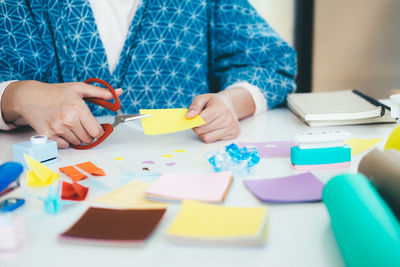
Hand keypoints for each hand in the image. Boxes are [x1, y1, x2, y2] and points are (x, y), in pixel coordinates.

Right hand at [2, 81, 121, 147]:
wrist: (29, 97)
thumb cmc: (56, 92)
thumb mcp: (79, 88)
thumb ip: (100, 92)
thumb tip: (117, 94)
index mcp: (78, 108)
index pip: (97, 132)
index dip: (99, 132)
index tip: (97, 129)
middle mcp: (68, 119)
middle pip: (88, 139)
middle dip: (88, 133)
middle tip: (80, 123)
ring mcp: (57, 128)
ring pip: (77, 142)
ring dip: (76, 136)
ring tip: (69, 124)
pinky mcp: (48, 135)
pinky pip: (64, 145)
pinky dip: (65, 140)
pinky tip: (61, 129)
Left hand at [186, 87, 255, 142]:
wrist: (230, 105)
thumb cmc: (214, 102)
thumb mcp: (202, 98)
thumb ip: (194, 106)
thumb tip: (188, 117)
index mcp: (220, 107)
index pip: (201, 121)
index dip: (194, 121)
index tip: (194, 118)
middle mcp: (228, 118)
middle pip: (202, 131)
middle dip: (197, 127)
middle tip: (200, 121)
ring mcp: (232, 128)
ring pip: (207, 138)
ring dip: (203, 133)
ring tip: (207, 125)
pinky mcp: (234, 134)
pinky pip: (214, 141)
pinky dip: (211, 136)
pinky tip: (215, 128)